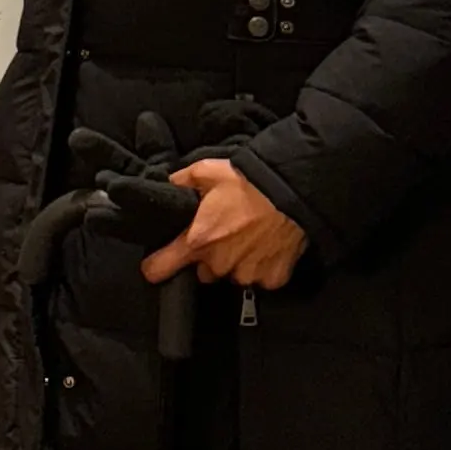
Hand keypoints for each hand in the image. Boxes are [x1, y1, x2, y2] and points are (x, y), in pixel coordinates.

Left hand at [140, 160, 305, 289]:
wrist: (295, 190)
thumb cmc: (249, 181)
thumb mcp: (206, 171)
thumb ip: (181, 183)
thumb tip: (169, 186)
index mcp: (197, 241)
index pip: (158, 269)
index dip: (155, 266)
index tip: (158, 262)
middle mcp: (219, 264)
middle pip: (202, 272)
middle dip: (208, 258)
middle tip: (222, 236)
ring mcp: (247, 274)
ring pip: (232, 275)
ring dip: (236, 262)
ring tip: (249, 238)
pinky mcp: (273, 278)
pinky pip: (262, 278)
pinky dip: (263, 267)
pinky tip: (268, 246)